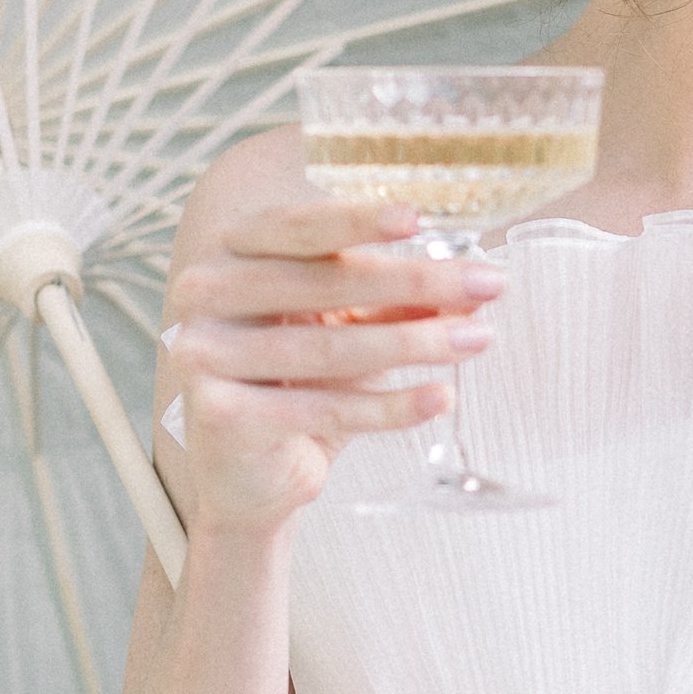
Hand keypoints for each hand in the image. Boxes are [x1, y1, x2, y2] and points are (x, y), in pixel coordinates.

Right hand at [164, 200, 504, 535]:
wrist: (247, 475)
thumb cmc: (299, 384)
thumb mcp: (350, 329)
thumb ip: (396, 302)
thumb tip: (471, 286)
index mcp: (229, 253)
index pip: (299, 227)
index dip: (357, 221)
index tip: (419, 218)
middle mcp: (204, 295)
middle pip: (323, 282)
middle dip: (415, 281)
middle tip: (489, 283)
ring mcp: (203, 355)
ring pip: (329, 348)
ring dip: (414, 343)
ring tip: (477, 339)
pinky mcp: (222, 416)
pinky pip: (324, 409)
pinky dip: (391, 406)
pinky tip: (442, 397)